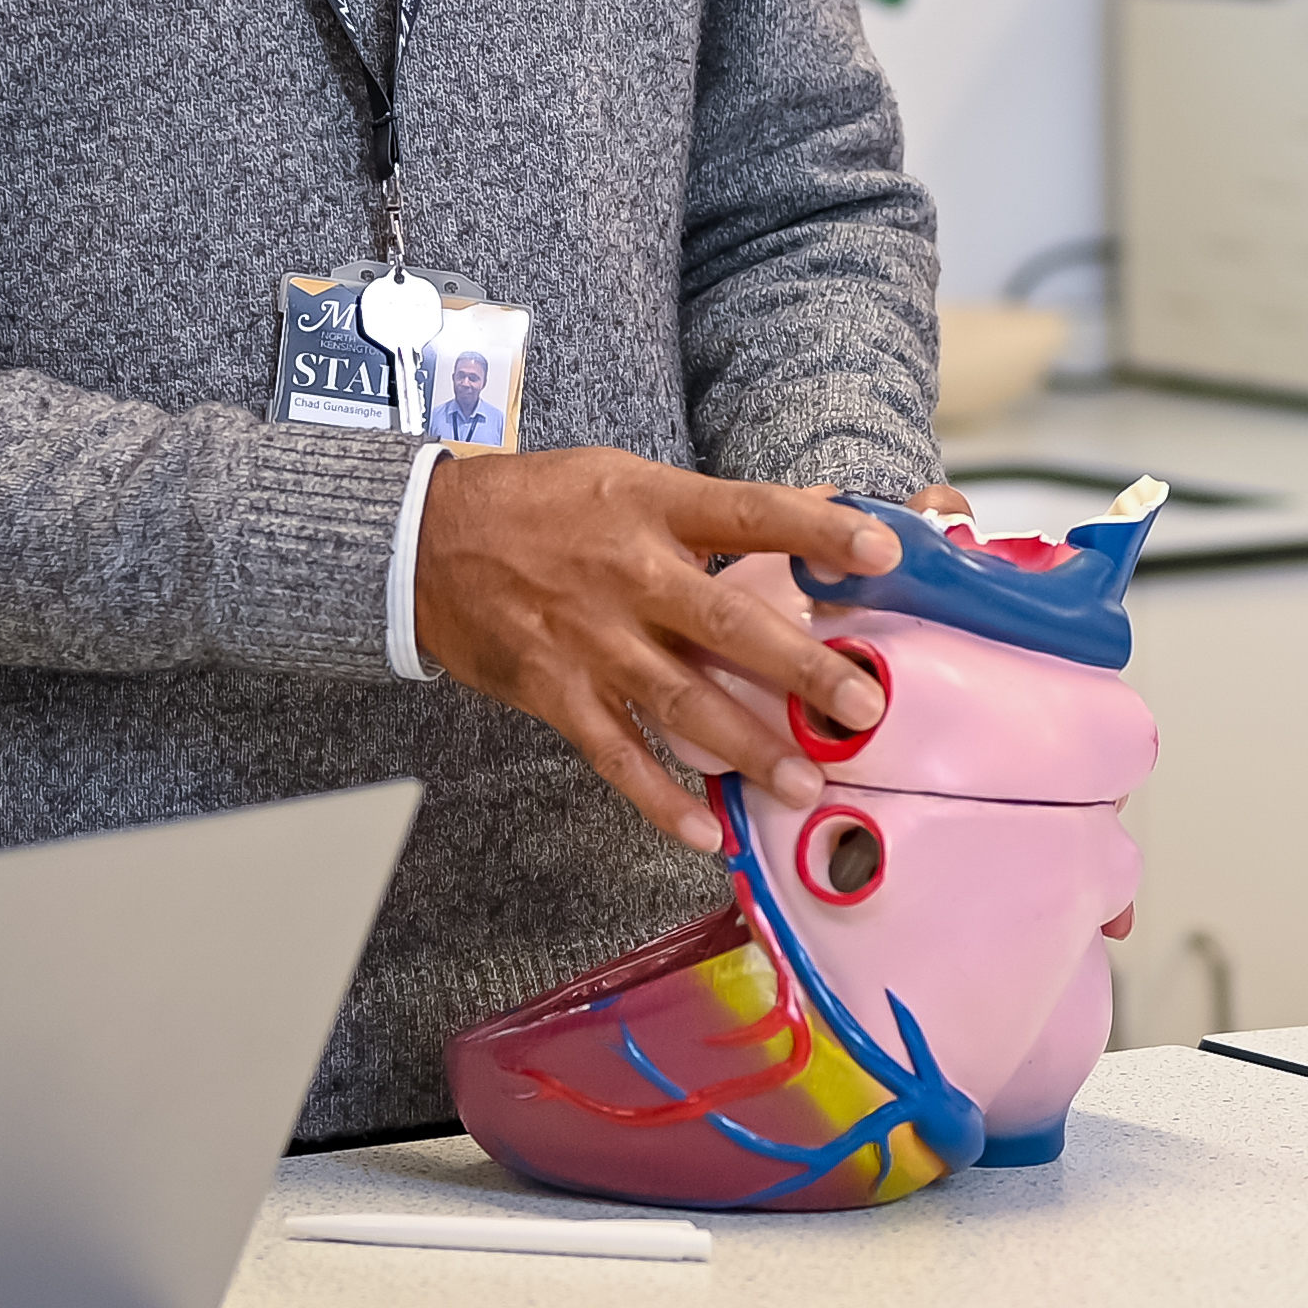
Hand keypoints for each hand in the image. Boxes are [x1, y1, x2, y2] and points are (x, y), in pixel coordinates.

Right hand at [415, 452, 902, 850]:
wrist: (423, 539)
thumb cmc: (541, 505)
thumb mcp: (629, 478)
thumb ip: (722, 507)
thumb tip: (825, 503)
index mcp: (653, 506)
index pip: (751, 512)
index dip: (818, 530)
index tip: (884, 555)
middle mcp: (628, 573)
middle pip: (727, 622)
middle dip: (799, 668)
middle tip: (861, 705)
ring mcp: (590, 639)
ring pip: (681, 701)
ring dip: (748, 748)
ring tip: (806, 783)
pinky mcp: (554, 691)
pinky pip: (616, 754)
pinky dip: (659, 797)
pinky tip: (704, 830)